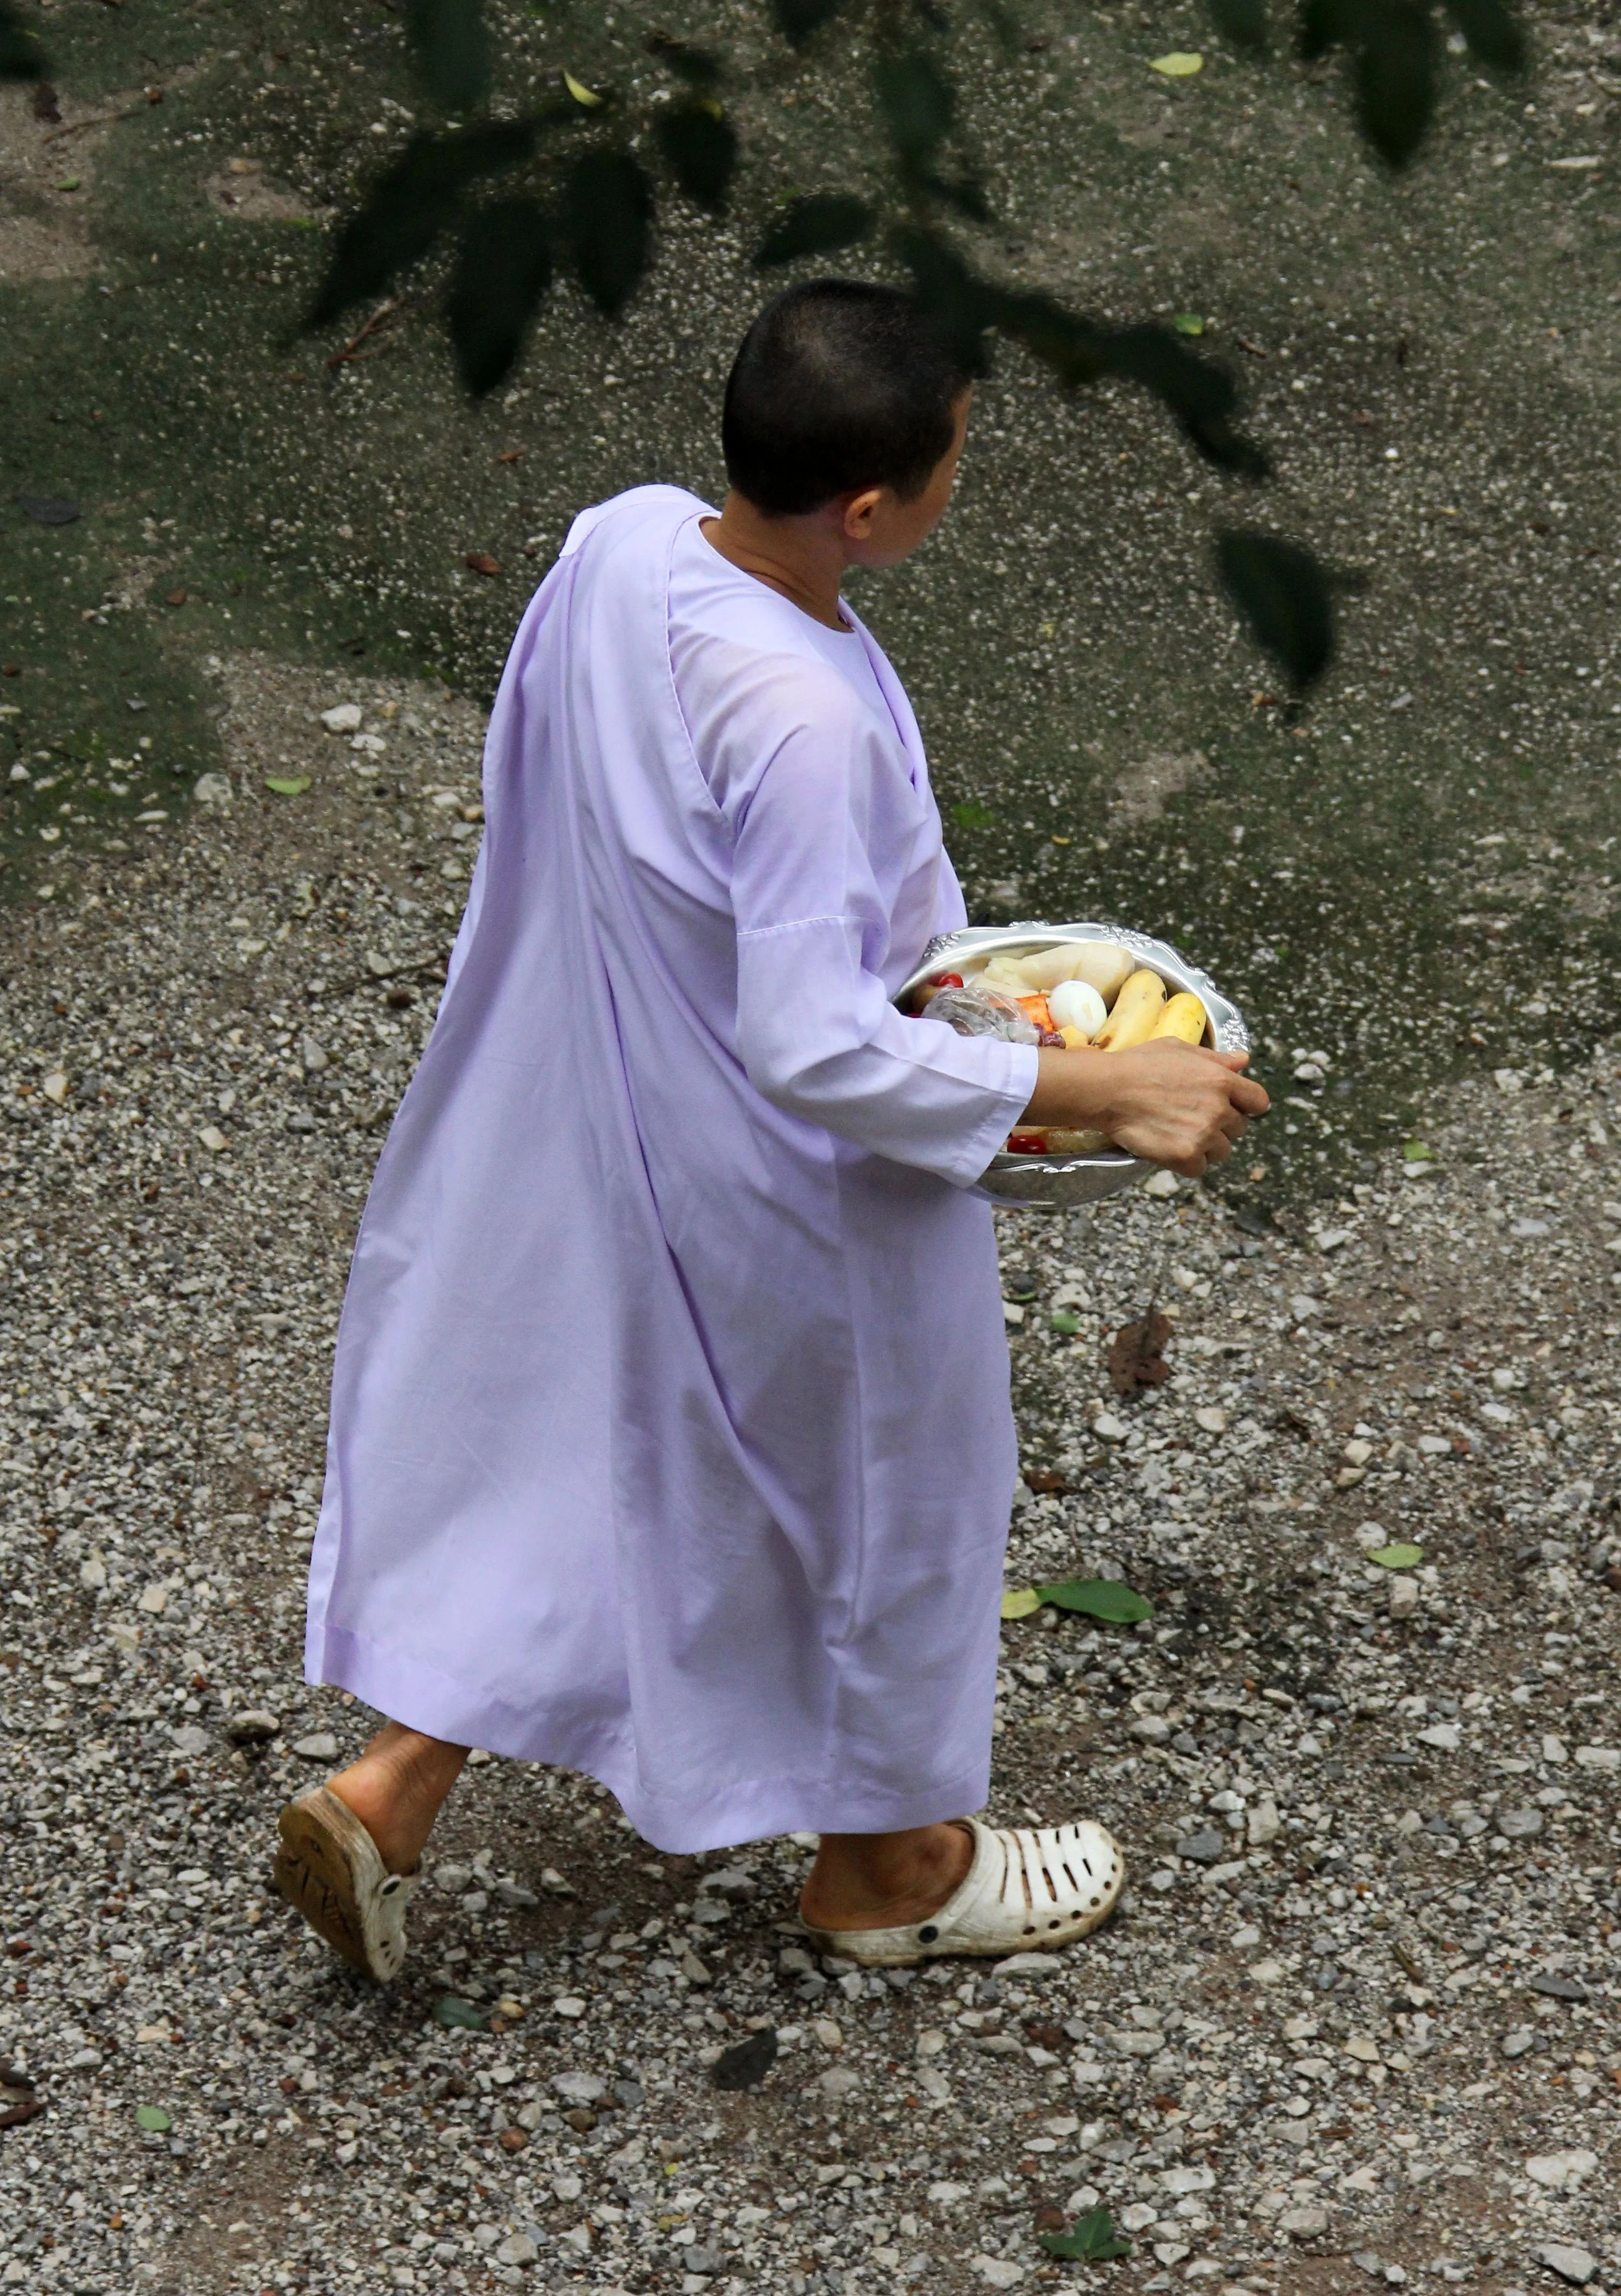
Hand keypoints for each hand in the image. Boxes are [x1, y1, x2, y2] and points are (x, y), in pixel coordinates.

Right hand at [1021, 1042, 1268, 1177]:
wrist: (1107, 1090)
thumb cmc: (1139, 1065)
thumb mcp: (1179, 1049)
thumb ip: (1215, 1058)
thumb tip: (1243, 1060)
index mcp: (1221, 1079)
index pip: (1258, 1101)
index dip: (1245, 1106)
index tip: (1231, 1108)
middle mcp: (1219, 1108)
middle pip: (1239, 1129)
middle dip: (1221, 1126)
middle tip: (1192, 1119)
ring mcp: (1203, 1133)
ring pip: (1221, 1151)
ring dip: (1205, 1147)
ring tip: (1179, 1134)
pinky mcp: (1185, 1155)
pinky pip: (1199, 1168)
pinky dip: (1187, 1163)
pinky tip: (1169, 1147)